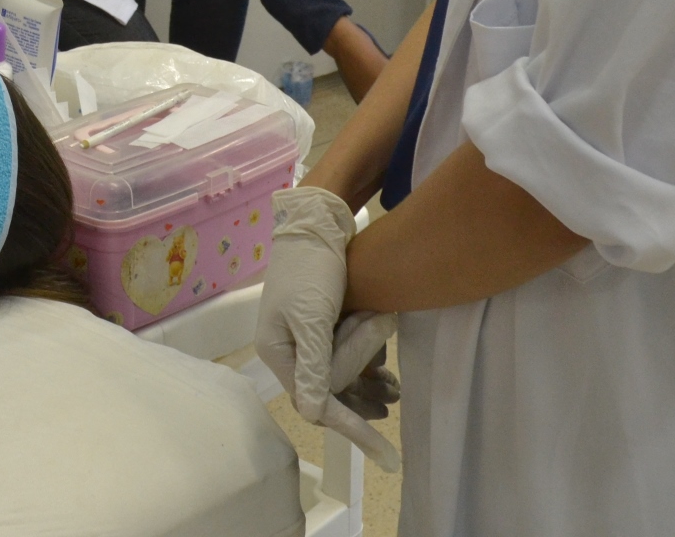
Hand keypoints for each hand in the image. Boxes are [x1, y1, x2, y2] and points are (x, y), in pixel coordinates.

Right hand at [256, 186, 400, 471]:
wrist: (319, 219)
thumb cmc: (312, 266)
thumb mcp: (314, 316)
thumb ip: (315, 367)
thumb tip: (313, 415)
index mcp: (278, 353)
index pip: (318, 403)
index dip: (354, 429)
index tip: (386, 455)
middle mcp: (288, 351)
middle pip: (331, 389)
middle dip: (362, 382)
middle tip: (392, 376)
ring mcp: (305, 339)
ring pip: (342, 378)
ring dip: (369, 378)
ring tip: (396, 387)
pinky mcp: (322, 326)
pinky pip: (345, 360)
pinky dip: (367, 364)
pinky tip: (387, 374)